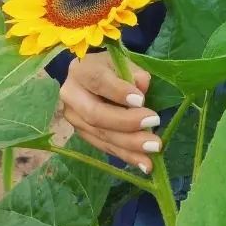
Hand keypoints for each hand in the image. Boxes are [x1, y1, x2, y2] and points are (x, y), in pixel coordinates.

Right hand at [60, 51, 162, 173]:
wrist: (97, 77)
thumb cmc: (114, 68)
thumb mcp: (124, 62)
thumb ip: (134, 72)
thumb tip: (142, 86)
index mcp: (81, 70)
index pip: (97, 81)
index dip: (118, 91)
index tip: (141, 100)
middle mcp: (72, 95)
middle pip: (95, 114)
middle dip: (126, 123)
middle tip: (154, 123)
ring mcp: (74, 118)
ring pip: (101, 135)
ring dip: (129, 145)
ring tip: (153, 148)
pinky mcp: (82, 134)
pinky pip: (105, 147)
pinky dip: (126, 155)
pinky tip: (145, 163)